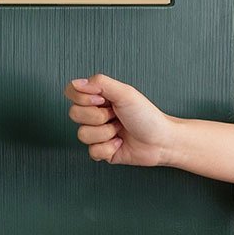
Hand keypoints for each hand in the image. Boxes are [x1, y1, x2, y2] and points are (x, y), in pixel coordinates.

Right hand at [63, 74, 178, 166]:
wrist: (162, 140)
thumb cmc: (147, 116)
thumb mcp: (125, 93)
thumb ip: (100, 83)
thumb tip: (75, 82)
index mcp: (98, 98)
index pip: (71, 92)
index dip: (83, 98)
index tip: (102, 100)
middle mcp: (95, 114)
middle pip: (74, 114)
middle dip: (99, 116)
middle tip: (116, 116)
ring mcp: (97, 133)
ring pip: (82, 134)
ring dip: (106, 133)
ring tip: (120, 130)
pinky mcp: (101, 151)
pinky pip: (92, 151)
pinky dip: (109, 148)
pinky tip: (120, 143)